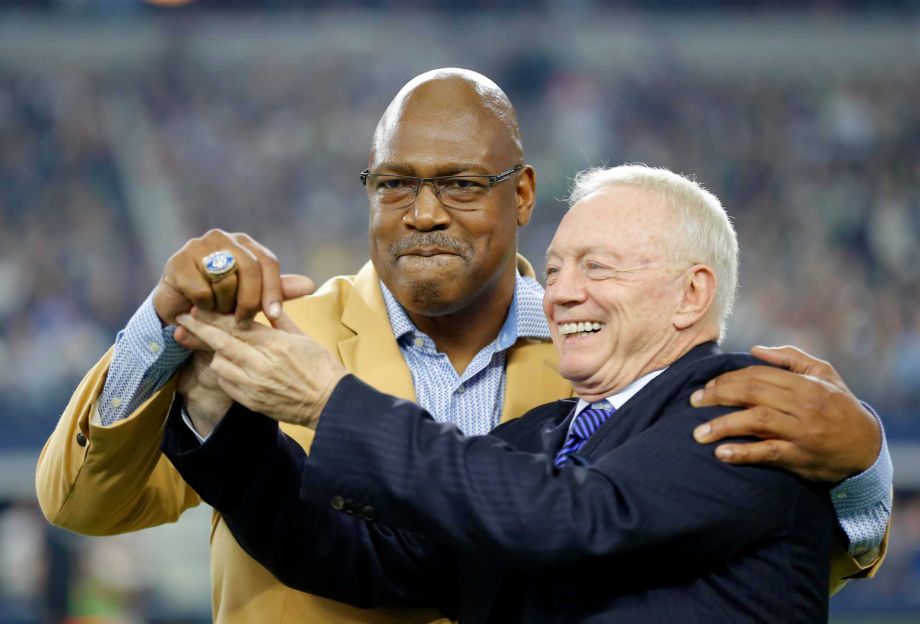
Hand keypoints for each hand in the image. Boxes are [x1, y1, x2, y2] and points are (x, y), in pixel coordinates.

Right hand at [153, 230, 314, 346]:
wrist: (177, 311)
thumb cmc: (219, 302)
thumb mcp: (251, 298)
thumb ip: (277, 291)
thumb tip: (310, 284)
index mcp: (244, 244)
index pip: (268, 262)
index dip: (274, 290)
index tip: (275, 315)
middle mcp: (222, 238)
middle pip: (250, 269)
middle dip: (250, 300)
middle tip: (243, 320)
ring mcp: (197, 246)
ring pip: (225, 281)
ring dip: (223, 305)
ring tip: (215, 310)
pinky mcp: (177, 262)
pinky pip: (202, 290)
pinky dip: (203, 307)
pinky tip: (195, 307)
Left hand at [175, 309, 346, 427]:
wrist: (331, 403)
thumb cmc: (322, 368)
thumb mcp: (304, 338)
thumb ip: (281, 321)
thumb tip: (268, 304)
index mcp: (275, 344)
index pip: (235, 326)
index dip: (211, 316)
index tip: (194, 307)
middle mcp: (261, 364)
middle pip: (220, 343)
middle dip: (198, 330)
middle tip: (180, 320)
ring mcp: (254, 385)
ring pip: (219, 364)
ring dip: (216, 354)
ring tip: (215, 348)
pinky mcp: (252, 402)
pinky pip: (227, 384)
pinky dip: (225, 374)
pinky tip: (229, 367)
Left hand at [691, 345, 880, 481]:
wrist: (866, 446)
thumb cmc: (839, 405)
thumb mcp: (823, 374)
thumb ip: (790, 358)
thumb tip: (755, 349)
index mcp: (804, 384)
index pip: (757, 375)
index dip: (727, 379)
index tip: (705, 386)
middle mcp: (801, 406)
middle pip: (752, 394)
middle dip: (718, 396)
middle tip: (693, 402)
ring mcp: (800, 432)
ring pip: (756, 422)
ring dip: (723, 426)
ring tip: (698, 433)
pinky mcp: (800, 457)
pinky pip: (768, 453)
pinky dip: (743, 453)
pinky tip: (722, 454)